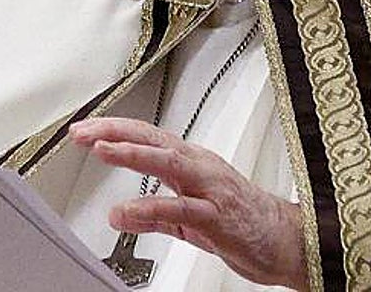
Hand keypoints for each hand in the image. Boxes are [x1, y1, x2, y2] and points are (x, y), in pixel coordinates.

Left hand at [69, 117, 308, 290]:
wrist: (288, 241)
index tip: (84, 129)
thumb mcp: (189, 218)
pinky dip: (153, 206)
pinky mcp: (219, 216)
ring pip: (169, 162)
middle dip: (115, 132)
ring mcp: (211, 188)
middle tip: (82, 132)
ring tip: (102, 150)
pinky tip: (128, 210)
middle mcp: (201, 168)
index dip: (115, 130)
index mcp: (193, 164)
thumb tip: (118, 214)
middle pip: (153, 139)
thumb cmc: (243, 222)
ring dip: (133, 154)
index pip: (148, 137)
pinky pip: (183, 208)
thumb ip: (154, 215)